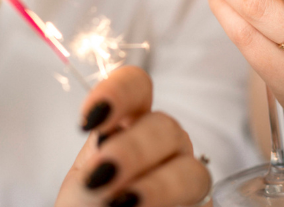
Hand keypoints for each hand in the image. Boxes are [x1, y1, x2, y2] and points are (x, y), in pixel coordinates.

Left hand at [56, 66, 210, 206]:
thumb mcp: (82, 188)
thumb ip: (96, 172)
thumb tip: (107, 164)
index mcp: (128, 124)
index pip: (136, 87)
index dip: (118, 93)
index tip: (91, 118)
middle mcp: (160, 143)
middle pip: (164, 127)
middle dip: (133, 150)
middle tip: (101, 176)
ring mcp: (184, 175)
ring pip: (190, 170)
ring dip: (159, 186)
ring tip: (123, 204)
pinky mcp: (199, 203)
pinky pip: (200, 200)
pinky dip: (173, 203)